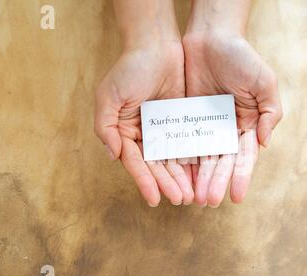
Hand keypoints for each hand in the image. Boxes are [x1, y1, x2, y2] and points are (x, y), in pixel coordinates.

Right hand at [95, 42, 193, 205]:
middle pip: (156, 165)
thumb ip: (105, 126)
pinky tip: (201, 174)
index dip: (144, 181)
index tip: (154, 199)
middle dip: (167, 183)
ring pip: (173, 159)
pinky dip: (192, 160)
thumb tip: (114, 155)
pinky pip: (187, 144)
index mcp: (124, 132)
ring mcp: (163, 129)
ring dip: (181, 178)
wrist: (157, 45)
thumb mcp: (109, 96)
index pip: (135, 162)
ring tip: (191, 195)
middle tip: (180, 200)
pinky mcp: (180, 122)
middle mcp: (143, 134)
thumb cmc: (130, 68)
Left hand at [183, 31, 282, 206]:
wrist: (210, 36)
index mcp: (247, 125)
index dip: (242, 177)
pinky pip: (184, 143)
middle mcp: (227, 130)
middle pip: (222, 162)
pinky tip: (179, 177)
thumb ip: (269, 113)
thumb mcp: (264, 83)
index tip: (237, 196)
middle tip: (208, 201)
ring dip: (199, 178)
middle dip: (216, 182)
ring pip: (202, 158)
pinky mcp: (187, 119)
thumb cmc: (241, 57)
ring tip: (194, 198)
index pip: (244, 157)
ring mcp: (206, 126)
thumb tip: (264, 144)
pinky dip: (182, 161)